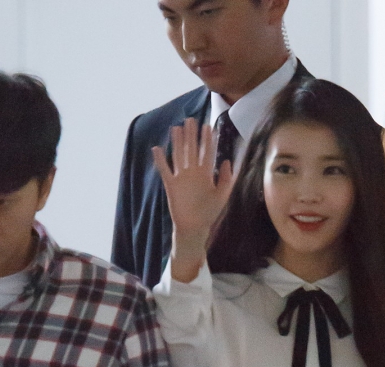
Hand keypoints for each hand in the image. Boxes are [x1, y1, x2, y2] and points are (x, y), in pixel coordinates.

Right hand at [152, 119, 234, 281]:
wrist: (194, 228)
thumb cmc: (209, 214)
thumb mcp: (222, 197)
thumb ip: (226, 180)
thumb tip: (227, 161)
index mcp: (206, 175)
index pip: (207, 154)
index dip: (208, 141)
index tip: (209, 126)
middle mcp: (193, 173)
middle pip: (192, 150)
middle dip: (192, 135)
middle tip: (191, 120)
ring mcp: (181, 178)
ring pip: (179, 155)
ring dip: (178, 142)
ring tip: (176, 128)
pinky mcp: (171, 185)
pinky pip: (165, 170)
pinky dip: (160, 160)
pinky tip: (157, 149)